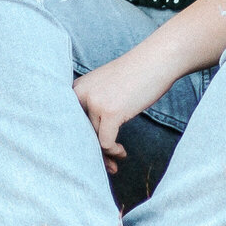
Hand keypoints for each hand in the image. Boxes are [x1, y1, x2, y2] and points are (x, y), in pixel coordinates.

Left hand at [72, 45, 180, 174]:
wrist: (156, 59)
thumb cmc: (135, 75)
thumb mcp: (106, 87)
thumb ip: (93, 106)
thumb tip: (89, 138)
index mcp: (78, 87)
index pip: (70, 121)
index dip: (80, 141)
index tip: (91, 154)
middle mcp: (81, 93)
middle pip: (79, 133)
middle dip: (91, 153)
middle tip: (106, 166)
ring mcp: (95, 102)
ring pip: (93, 139)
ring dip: (105, 155)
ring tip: (115, 164)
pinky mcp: (110, 111)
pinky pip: (106, 142)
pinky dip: (113, 152)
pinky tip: (122, 153)